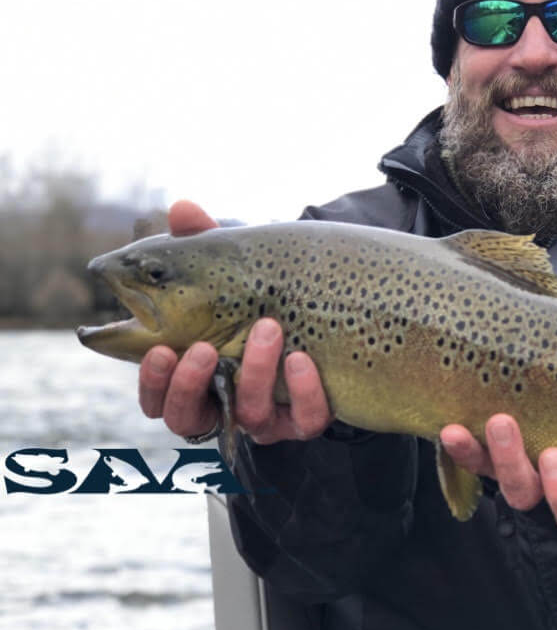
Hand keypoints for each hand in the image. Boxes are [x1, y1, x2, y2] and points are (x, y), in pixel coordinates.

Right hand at [137, 200, 330, 442]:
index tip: (160, 349)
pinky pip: (304, 421)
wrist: (328, 306)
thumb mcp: (235, 267)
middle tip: (206, 348)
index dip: (153, 381)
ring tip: (267, 330)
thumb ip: (206, 242)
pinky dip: (304, 392)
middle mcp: (223, 401)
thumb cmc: (262, 291)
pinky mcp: (307, 416)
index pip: (157, 394)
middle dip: (191, 385)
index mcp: (193, 370)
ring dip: (253, 375)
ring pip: (249, 417)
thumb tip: (182, 208)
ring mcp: (267, 412)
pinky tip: (303, 359)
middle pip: (188, 419)